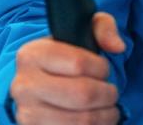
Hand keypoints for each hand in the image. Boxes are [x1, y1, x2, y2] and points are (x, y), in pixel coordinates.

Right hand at [11, 12, 125, 122]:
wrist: (39, 84)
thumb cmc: (67, 55)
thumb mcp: (83, 31)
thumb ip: (104, 28)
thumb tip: (118, 47)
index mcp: (32, 54)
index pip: (79, 63)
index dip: (101, 68)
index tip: (104, 69)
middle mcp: (24, 85)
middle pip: (82, 94)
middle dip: (107, 94)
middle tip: (112, 93)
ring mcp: (27, 114)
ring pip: (81, 120)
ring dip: (104, 116)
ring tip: (109, 109)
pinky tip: (98, 121)